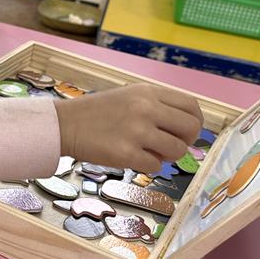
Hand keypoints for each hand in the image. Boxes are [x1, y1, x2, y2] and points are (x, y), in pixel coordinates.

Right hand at [54, 84, 203, 171]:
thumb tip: (188, 127)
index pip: (192, 106)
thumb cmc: (98, 113)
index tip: (186, 132)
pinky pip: (155, 166)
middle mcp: (146, 108)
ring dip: (166, 156)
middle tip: (171, 146)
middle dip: (185, 141)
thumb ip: (157, 106)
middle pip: (190, 128)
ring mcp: (137, 131)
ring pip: (176, 150)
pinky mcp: (126, 154)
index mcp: (148, 92)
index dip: (194, 122)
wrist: (65, 124)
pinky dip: (148, 165)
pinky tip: (133, 158)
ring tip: (148, 152)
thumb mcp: (130, 96)